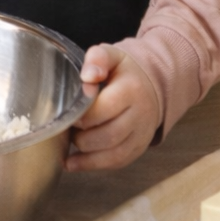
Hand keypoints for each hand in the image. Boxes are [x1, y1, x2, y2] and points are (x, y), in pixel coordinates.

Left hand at [64, 45, 162, 171]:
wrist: (152, 84)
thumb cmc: (124, 71)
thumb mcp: (111, 56)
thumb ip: (97, 59)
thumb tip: (88, 76)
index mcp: (132, 90)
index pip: (104, 109)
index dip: (82, 115)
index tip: (69, 112)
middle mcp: (141, 115)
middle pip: (109, 135)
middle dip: (82, 137)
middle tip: (67, 129)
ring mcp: (142, 134)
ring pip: (114, 154)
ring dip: (86, 155)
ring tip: (69, 145)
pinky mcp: (139, 148)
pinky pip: (118, 162)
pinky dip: (93, 165)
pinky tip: (74, 162)